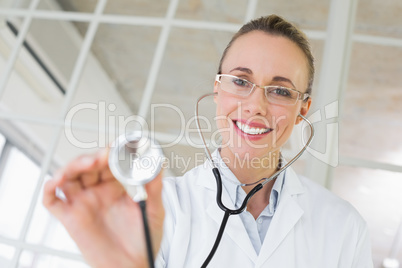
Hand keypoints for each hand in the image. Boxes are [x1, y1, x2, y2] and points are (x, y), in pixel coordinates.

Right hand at [43, 149, 164, 267]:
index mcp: (117, 187)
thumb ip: (155, 187)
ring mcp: (83, 204)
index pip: (109, 162)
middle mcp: (98, 192)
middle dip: (94, 157)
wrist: (133, 266)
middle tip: (105, 155)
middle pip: (88, 166)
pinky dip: (49, 189)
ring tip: (88, 163)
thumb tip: (158, 164)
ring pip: (69, 177)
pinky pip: (52, 201)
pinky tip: (56, 181)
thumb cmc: (144, 239)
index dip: (112, 152)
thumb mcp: (155, 209)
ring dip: (74, 166)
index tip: (119, 146)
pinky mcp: (71, 218)